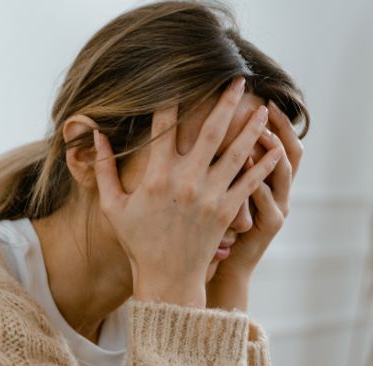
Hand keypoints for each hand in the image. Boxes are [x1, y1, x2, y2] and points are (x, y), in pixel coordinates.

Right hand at [91, 77, 282, 307]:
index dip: (172, 99)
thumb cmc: (138, 242)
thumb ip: (103, 170)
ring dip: (251, 127)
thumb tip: (96, 136)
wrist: (167, 278)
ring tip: (263, 108)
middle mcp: (186, 180)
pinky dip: (264, 164)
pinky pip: (250, 182)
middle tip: (238, 79)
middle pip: (211, 130)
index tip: (180, 79)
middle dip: (226, 102)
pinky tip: (275, 148)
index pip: (165, 126)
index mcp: (157, 175)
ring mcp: (210, 195)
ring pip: (237, 152)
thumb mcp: (113, 206)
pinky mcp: (227, 211)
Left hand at [207, 100, 302, 311]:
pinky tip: (248, 165)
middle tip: (266, 106)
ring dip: (272, 150)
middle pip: (291, 151)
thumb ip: (225, 164)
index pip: (280, 142)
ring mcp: (278, 207)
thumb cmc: (217, 228)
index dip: (278, 121)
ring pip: (283, 173)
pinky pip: (267, 200)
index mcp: (270, 180)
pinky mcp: (270, 225)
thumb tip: (212, 128)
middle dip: (280, 127)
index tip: (262, 97)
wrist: (222, 266)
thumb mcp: (225, 193)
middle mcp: (280, 191)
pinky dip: (259, 181)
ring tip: (259, 131)